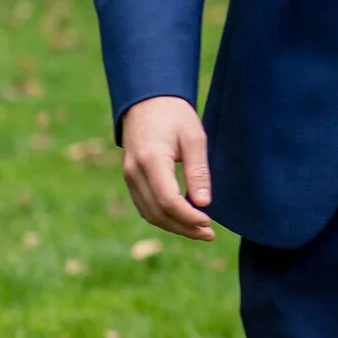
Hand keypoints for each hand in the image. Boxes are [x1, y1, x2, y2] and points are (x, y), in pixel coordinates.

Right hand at [120, 95, 215, 241]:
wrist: (147, 102)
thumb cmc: (175, 116)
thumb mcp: (194, 138)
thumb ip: (198, 171)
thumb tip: (204, 203)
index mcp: (151, 160)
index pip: (168, 200)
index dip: (188, 216)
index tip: (209, 223)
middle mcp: (134, 173)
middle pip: (157, 212)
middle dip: (183, 227)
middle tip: (209, 234)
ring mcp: (129, 177)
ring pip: (149, 213)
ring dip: (174, 226)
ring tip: (200, 231)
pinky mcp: (130, 179)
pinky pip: (145, 206)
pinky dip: (163, 217)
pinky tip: (183, 220)